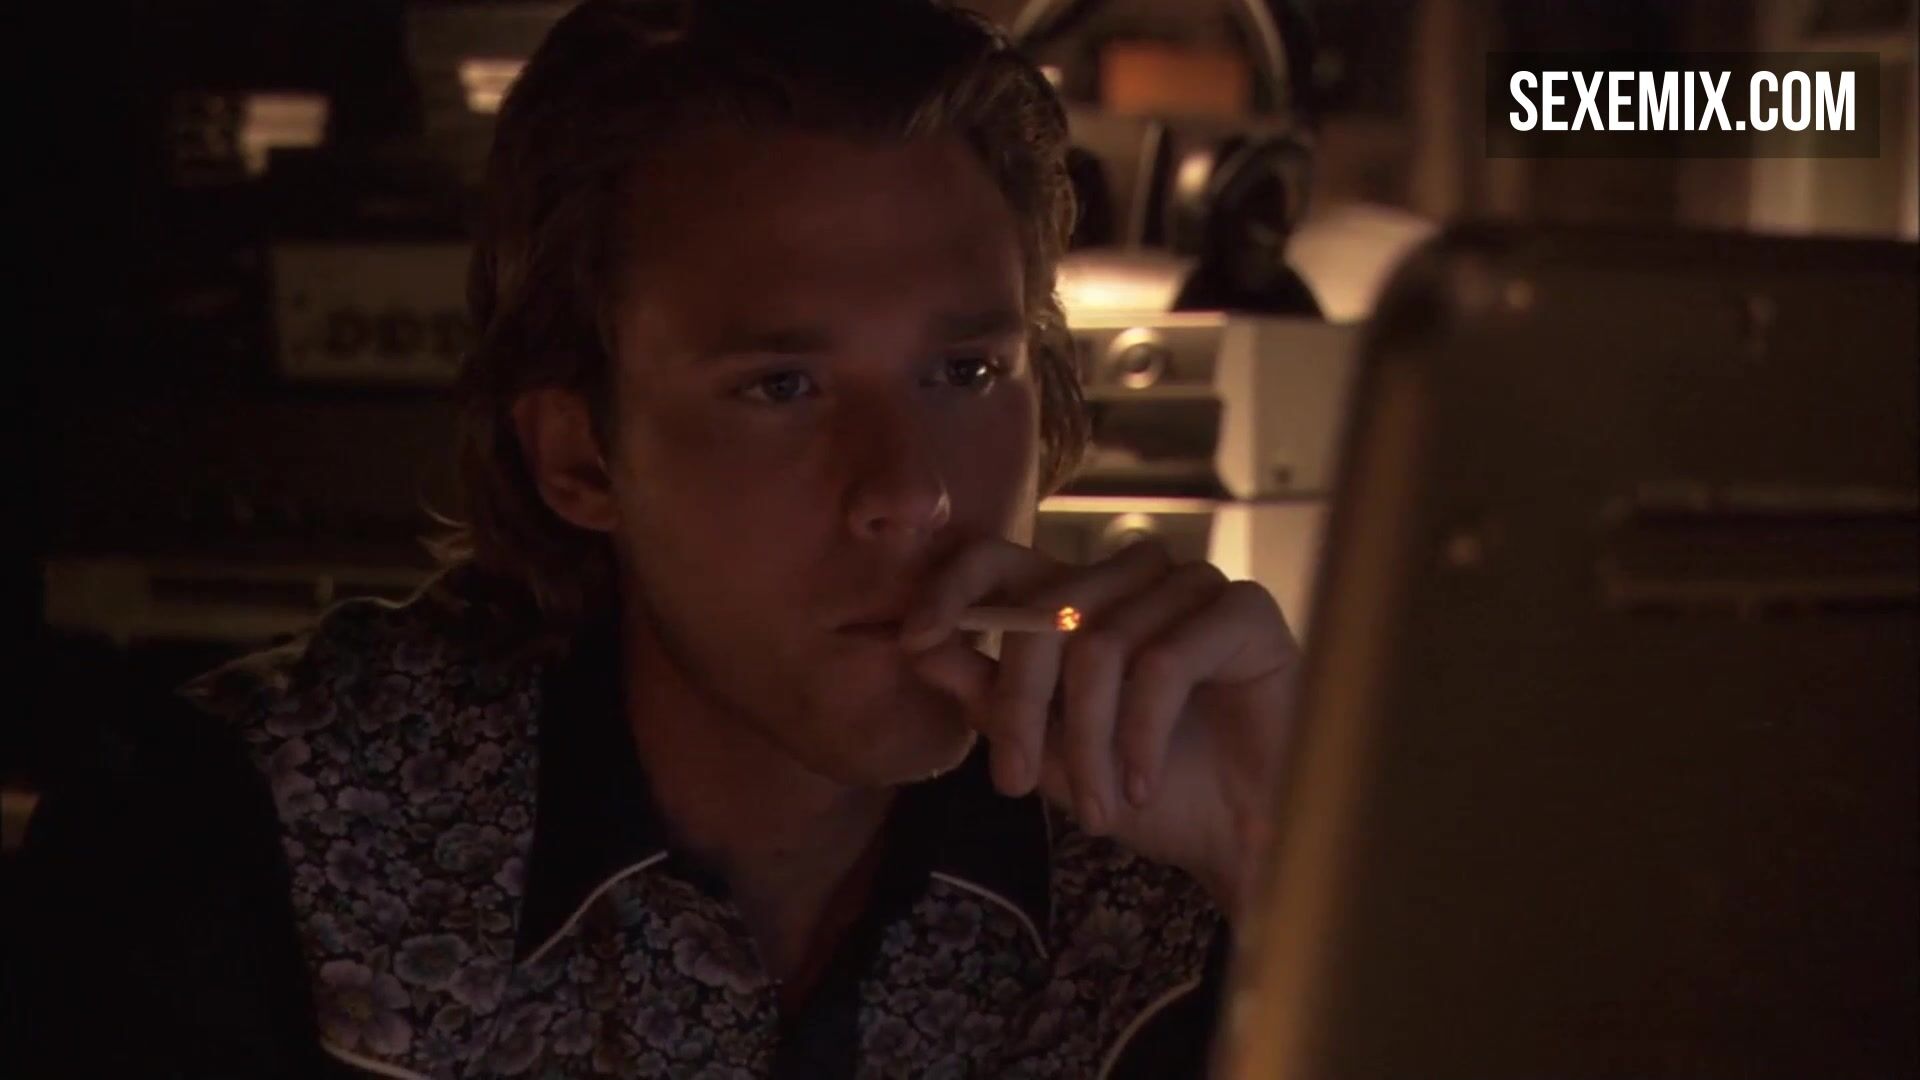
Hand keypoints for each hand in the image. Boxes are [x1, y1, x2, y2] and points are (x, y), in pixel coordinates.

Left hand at [900, 538, 1298, 918]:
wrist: (1241, 844)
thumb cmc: (1150, 791)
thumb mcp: (1047, 752)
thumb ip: (987, 695)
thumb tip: (917, 644)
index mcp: (1083, 596)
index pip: (1003, 557)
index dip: (953, 587)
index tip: (913, 639)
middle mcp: (1135, 577)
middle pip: (1047, 607)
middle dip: (1019, 705)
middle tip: (1011, 782)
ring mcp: (1193, 587)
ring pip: (1102, 643)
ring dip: (1088, 741)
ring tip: (1100, 806)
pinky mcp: (1246, 611)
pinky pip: (1165, 661)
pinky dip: (1142, 734)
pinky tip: (1143, 784)